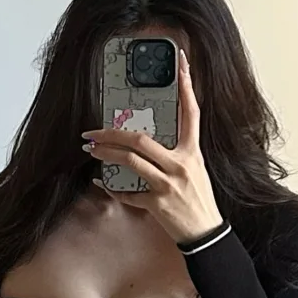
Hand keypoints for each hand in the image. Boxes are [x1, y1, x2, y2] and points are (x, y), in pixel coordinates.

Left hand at [80, 48, 223, 245]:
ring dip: (105, 154)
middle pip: (141, 139)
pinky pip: (128, 193)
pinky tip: (103, 184)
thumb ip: (176, 153)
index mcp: (193, 152)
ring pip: (129, 161)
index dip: (187, 86)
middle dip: (111, 134)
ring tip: (91, 150)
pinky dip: (113, 189)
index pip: (191, 112)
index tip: (181, 64)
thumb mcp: (195, 169)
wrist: (206, 233)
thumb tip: (148, 142)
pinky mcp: (157, 204)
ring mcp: (168, 184)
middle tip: (92, 132)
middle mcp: (181, 164)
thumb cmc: (199, 199)